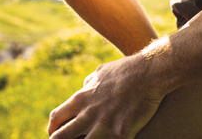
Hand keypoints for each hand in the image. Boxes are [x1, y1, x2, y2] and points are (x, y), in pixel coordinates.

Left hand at [48, 56, 164, 138]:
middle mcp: (88, 114)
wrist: (149, 73)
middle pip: (61, 137)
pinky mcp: (120, 134)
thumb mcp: (101, 71)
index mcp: (81, 99)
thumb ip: (89, 83)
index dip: (52, 129)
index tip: (54, 134)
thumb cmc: (127, 70)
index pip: (56, 118)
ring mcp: (103, 126)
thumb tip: (84, 87)